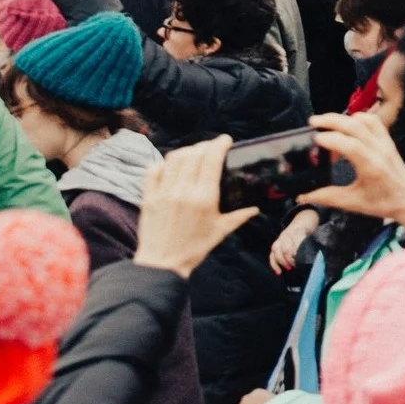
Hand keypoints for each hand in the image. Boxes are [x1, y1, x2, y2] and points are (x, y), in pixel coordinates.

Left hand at [133, 137, 258, 277]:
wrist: (162, 263)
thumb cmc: (194, 248)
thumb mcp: (221, 232)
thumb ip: (239, 216)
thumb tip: (255, 208)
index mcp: (204, 198)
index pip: (211, 160)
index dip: (219, 145)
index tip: (225, 140)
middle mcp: (183, 191)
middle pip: (193, 154)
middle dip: (204, 145)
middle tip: (211, 146)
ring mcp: (163, 193)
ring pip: (174, 158)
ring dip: (186, 151)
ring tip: (193, 153)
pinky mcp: (149, 197)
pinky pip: (153, 170)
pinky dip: (163, 163)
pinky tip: (170, 166)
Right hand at [269, 208, 319, 273]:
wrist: (304, 219)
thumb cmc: (310, 230)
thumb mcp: (314, 233)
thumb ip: (312, 244)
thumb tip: (314, 258)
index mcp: (298, 230)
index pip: (296, 244)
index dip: (298, 254)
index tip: (302, 261)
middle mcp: (287, 234)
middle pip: (285, 248)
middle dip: (291, 260)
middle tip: (298, 266)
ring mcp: (280, 238)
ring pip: (276, 250)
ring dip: (282, 261)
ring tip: (289, 269)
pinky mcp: (276, 243)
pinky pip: (271, 254)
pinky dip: (274, 264)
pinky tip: (278, 272)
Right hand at [302, 112, 404, 231]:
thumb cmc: (383, 203)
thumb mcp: (353, 203)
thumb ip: (327, 197)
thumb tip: (303, 195)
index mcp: (371, 167)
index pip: (349, 145)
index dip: (330, 139)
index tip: (313, 139)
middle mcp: (379, 150)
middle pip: (355, 126)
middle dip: (331, 120)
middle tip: (312, 122)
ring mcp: (385, 143)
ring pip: (364, 120)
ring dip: (343, 118)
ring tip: (325, 122)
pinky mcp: (387, 140)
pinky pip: (373, 122)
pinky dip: (358, 118)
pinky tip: (346, 125)